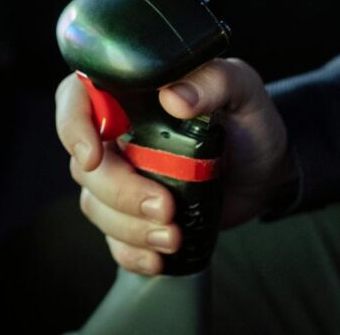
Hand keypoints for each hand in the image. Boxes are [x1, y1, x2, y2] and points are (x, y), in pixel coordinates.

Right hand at [55, 58, 291, 274]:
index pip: (77, 98)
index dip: (73, 126)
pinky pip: (114, 238)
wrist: (266, 170)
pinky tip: (159, 256)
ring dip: (130, 226)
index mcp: (129, 94)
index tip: (93, 156)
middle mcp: (116, 134)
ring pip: (96, 205)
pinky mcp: (133, 213)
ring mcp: (122, 176)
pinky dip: (132, 252)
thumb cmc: (248, 121)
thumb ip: (215, 81)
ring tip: (174, 234)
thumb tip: (175, 97)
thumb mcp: (243, 90)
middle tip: (164, 205)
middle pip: (84, 165)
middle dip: (120, 191)